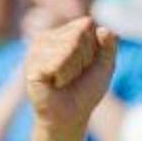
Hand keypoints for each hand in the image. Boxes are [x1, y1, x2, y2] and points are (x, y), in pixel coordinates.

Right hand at [23, 16, 119, 131]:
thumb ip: (109, 45)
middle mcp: (47, 37)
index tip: (87, 65)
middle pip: (79, 35)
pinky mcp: (31, 66)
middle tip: (75, 75)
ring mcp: (36, 50)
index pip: (87, 24)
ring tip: (65, 80)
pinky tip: (56, 84)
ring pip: (69, 47)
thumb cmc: (86, 90)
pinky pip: (56, 62)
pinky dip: (63, 77)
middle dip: (85, 59)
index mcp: (63, 32)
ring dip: (74, 69)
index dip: (95, 48)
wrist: (71, 116)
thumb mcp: (105, 66)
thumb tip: (104, 29)